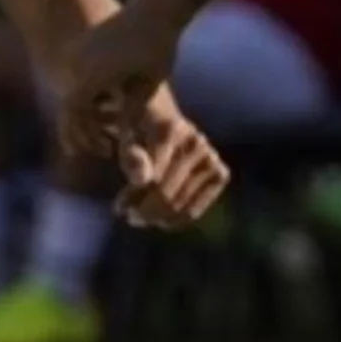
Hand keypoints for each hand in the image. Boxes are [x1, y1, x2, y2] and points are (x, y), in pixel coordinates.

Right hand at [58, 0, 183, 158]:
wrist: (155, 6)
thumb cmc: (157, 46)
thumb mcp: (148, 85)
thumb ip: (132, 115)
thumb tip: (126, 145)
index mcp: (93, 72)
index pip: (74, 113)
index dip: (84, 136)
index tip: (104, 150)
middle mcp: (79, 61)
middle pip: (71, 106)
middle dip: (85, 131)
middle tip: (106, 149)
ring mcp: (78, 52)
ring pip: (73, 94)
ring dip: (87, 116)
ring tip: (110, 134)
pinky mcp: (82, 47)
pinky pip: (78, 80)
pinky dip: (89, 99)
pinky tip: (110, 111)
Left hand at [112, 91, 229, 229]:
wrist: (166, 120)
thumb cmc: (141, 134)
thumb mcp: (128, 141)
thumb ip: (132, 158)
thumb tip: (142, 180)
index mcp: (170, 128)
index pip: (153, 177)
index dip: (134, 196)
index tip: (119, 208)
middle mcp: (196, 142)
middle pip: (167, 193)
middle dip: (145, 210)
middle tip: (129, 217)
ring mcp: (211, 157)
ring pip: (180, 205)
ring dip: (157, 217)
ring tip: (141, 218)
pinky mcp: (221, 173)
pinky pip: (195, 208)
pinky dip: (177, 220)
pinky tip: (162, 221)